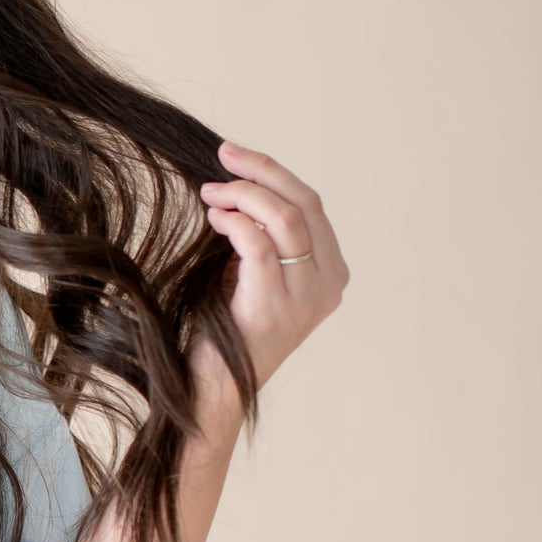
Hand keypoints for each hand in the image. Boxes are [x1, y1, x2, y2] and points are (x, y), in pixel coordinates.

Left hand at [193, 139, 347, 395]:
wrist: (217, 385)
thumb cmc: (228, 326)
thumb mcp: (255, 272)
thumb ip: (262, 235)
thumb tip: (239, 183)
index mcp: (331, 273)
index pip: (311, 204)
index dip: (274, 173)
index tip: (237, 157)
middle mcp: (328, 283)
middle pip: (303, 203)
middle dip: (261, 171)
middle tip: (223, 157)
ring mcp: (305, 297)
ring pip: (284, 218)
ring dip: (243, 195)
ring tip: (210, 193)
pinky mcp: (274, 307)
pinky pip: (258, 244)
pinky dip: (235, 222)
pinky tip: (215, 219)